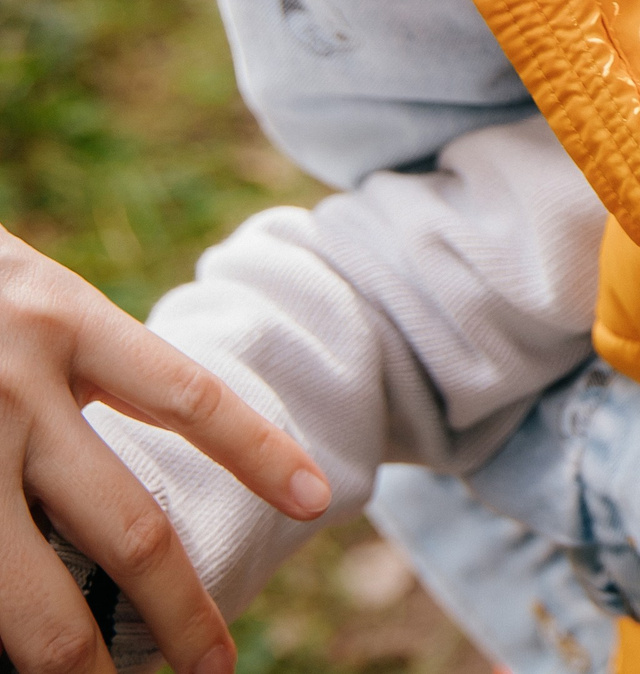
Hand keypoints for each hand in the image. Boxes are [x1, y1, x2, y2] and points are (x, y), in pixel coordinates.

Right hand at [0, 227, 329, 673]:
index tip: (319, 499)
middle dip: (179, 609)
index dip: (258, 449)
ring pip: (31, 591)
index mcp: (61, 319)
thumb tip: (124, 487)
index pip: (189, 395)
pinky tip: (13, 667)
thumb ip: (73, 364)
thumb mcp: (18, 293)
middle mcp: (14, 384)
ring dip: (75, 660)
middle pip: (129, 527)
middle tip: (216, 664)